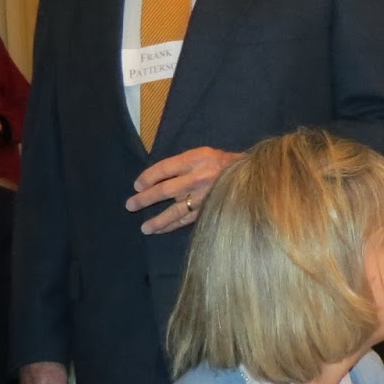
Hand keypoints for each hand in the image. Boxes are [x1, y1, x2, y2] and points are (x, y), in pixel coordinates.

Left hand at [127, 146, 241, 233]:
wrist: (252, 175)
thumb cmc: (223, 163)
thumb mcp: (204, 154)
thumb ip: (183, 164)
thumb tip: (156, 179)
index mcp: (196, 159)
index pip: (164, 169)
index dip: (148, 177)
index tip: (137, 185)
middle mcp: (198, 177)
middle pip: (165, 190)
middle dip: (145, 198)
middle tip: (130, 205)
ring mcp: (204, 196)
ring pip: (175, 210)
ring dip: (157, 220)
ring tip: (144, 228)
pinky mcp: (210, 209)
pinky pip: (187, 219)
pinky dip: (172, 225)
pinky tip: (160, 230)